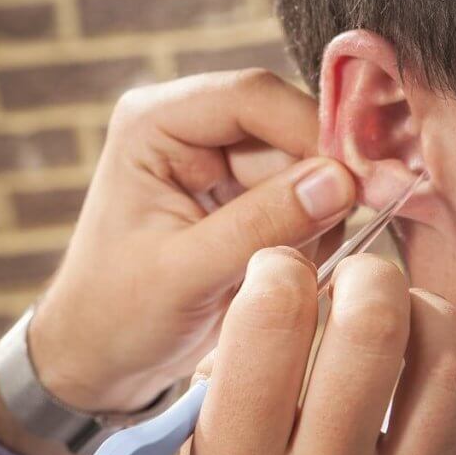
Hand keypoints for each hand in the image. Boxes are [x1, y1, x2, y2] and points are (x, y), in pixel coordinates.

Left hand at [30, 71, 355, 412]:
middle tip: (324, 248)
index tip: (356, 184)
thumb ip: (259, 225)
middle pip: (287, 129)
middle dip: (316, 187)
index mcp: (154, 122)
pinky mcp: (241, 196)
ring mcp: (219, 161)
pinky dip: (309, 235)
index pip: (252, 97)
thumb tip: (338, 182)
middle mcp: (189, 127)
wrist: (99, 357)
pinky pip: (303, 199)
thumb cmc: (116, 315)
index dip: (312, 131)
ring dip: (313, 219)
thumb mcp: (184, 274)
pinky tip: (285, 273)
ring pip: (304, 167)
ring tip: (282, 273)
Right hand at [167, 249, 455, 454]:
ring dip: (429, 306)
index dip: (278, 271)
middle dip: (365, 273)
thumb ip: (221, 407)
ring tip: (403, 308)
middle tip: (353, 280)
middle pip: (372, 329)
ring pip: (449, 362)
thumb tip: (268, 310)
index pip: (268, 329)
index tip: (281, 272)